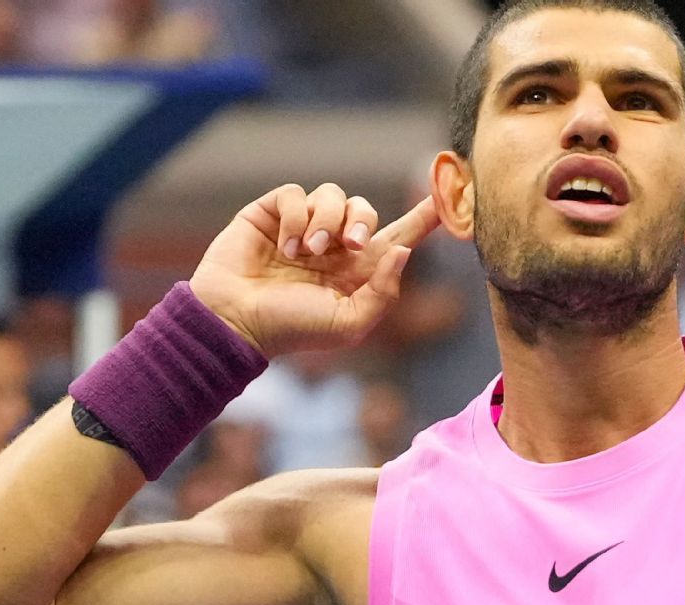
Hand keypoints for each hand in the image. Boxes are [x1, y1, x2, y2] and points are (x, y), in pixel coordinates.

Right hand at [189, 183, 440, 357]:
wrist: (236, 321)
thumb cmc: (292, 329)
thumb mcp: (348, 323)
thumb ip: (382, 292)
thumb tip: (402, 251)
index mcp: (358, 270)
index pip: (400, 234)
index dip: (425, 215)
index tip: (448, 193)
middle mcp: (333, 244)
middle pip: (365, 209)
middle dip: (361, 221)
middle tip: (347, 245)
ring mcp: (302, 226)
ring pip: (331, 196)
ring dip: (324, 221)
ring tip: (307, 252)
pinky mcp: (271, 214)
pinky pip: (293, 194)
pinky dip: (293, 217)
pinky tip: (284, 245)